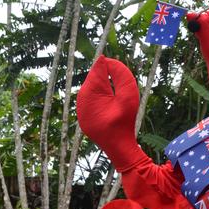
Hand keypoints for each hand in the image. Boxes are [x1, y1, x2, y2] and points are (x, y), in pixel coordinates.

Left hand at [77, 56, 147, 171]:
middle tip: (118, 80)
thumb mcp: (128, 96)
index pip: (98, 69)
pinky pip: (90, 99)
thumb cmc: (124, 121)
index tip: (117, 64)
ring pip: (91, 88)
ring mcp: (80, 108)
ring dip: (103, 86)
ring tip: (114, 93)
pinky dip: (99, 97)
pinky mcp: (83, 115)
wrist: (118, 146)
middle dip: (106, 76)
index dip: (108, 64)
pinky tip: (108, 102)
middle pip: (93, 77)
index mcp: (90, 92)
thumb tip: (109, 62)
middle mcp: (81, 98)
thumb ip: (122, 76)